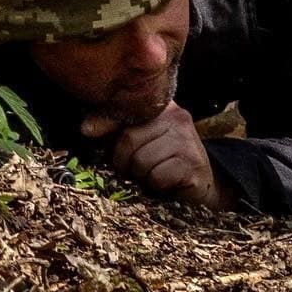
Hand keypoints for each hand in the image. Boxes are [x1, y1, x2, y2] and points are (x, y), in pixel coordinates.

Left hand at [82, 103, 235, 209]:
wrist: (205, 184)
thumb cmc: (164, 162)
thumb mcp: (139, 141)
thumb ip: (114, 131)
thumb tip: (86, 128)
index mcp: (161, 106)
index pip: (123, 110)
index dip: (103, 125)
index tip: (88, 132)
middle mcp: (176, 116)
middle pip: (128, 139)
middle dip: (125, 162)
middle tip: (136, 169)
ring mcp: (187, 139)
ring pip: (141, 160)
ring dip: (142, 176)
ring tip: (154, 175)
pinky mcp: (192, 163)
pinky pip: (157, 176)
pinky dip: (157, 186)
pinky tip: (167, 183)